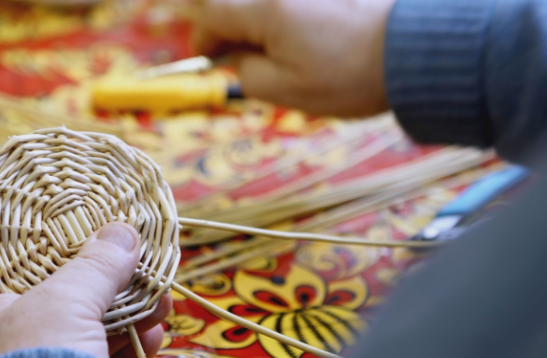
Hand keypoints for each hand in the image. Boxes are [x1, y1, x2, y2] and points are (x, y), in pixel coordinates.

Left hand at [0, 222, 171, 357]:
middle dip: (112, 279)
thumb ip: (95, 265)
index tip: (99, 223)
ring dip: (132, 311)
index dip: (63, 238)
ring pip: (92, 326)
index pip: (22, 259)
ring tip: (162, 299)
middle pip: (67, 292)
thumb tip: (122, 231)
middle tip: (145, 263)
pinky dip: (133, 346)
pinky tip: (155, 334)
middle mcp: (8, 337)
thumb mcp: (63, 302)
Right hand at [192, 0, 396, 116]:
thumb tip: (234, 59)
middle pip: (237, 2)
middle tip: (236, 56)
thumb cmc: (347, 76)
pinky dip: (282, 20)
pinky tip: (297, 42)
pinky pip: (289, 5)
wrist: (413, 52)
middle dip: (227, 27)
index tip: (209, 60)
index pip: (213, 13)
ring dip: (255, 24)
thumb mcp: (285, 89)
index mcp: (264, 10)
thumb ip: (245, 73)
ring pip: (264, 6)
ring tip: (270, 53)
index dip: (203, 38)